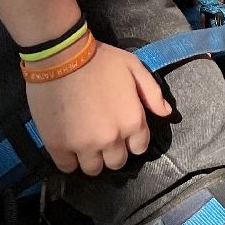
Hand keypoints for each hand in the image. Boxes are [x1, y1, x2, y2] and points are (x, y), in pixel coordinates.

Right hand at [27, 43, 171, 175]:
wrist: (60, 56)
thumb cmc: (100, 60)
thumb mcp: (134, 68)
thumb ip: (152, 92)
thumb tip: (166, 113)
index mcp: (132, 121)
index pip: (139, 148)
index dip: (132, 141)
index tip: (122, 133)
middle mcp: (111, 139)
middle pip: (116, 163)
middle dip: (112, 153)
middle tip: (102, 137)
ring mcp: (84, 145)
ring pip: (93, 169)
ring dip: (91, 159)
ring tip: (84, 144)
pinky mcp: (58, 146)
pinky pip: (67, 167)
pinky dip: (69, 160)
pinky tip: (67, 146)